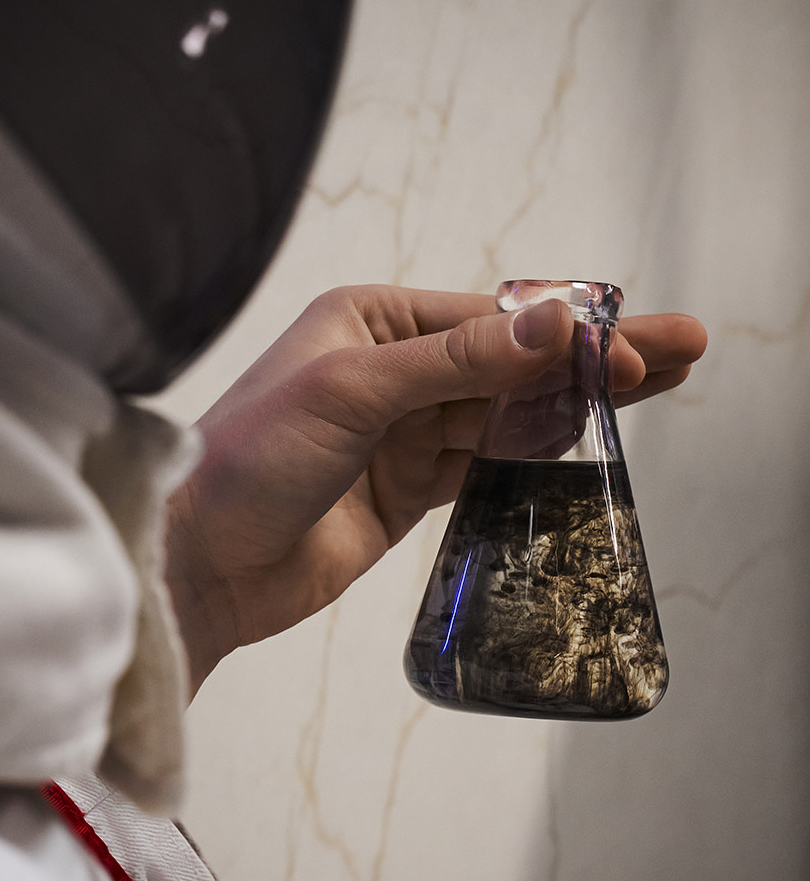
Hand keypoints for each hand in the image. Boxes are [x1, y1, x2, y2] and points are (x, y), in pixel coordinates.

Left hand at [165, 286, 706, 694]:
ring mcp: (402, 433)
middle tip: (682, 349)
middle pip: (513, 361)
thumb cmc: (247, 459)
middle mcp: (391, 368)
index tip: (633, 351)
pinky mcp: (406, 491)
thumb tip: (552, 323)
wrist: (197, 561)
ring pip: (508, 413)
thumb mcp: (349, 392)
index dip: (568, 336)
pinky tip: (589, 441)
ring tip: (658, 388)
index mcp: (370, 320)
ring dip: (579, 404)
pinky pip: (486, 464)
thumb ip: (455, 362)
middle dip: (595, 357)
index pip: (491, 319)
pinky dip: (537, 454)